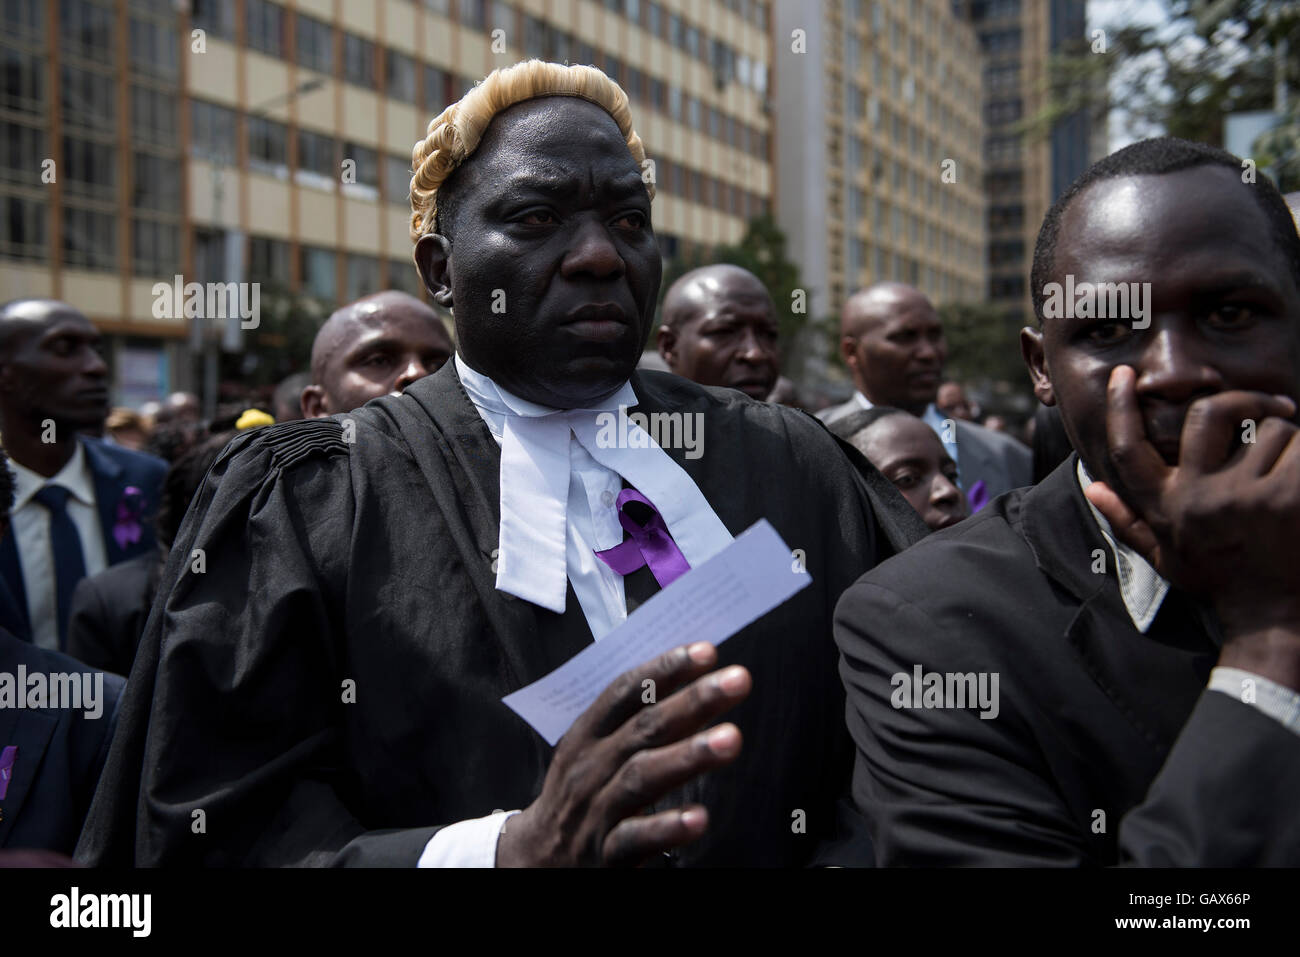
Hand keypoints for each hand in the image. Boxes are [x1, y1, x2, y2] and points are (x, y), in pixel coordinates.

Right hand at [496, 642, 750, 866]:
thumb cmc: (580, 795)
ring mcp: (596, 810)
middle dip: (693, 701)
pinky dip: (666, 826)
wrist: (537, 859)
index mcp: (587, 735)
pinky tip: (699, 817)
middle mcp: (590, 767)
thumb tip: (697, 684)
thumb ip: (639, 722)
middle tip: (737, 680)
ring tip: (731, 738)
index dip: (664, 669)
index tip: (707, 651)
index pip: (625, 692)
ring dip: (688, 755)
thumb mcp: (595, 752)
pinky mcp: (606, 854)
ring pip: (642, 777)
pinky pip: (637, 838)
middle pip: (644, 728)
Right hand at [1085, 366, 1299, 649]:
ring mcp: (1244, 497)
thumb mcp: (1167, 557)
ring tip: (1294, 471)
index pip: (1128, 450)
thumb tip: (1093, 487)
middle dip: (1242, 401)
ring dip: (1291, 441)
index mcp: (1167, 507)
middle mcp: (1199, 498)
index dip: (1120, 408)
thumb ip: (1129, 521)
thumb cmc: (1221, 581)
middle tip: (1270, 406)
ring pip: (1271, 429)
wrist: (1275, 613)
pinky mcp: (1286, 496)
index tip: (1123, 376)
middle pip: (1207, 414)